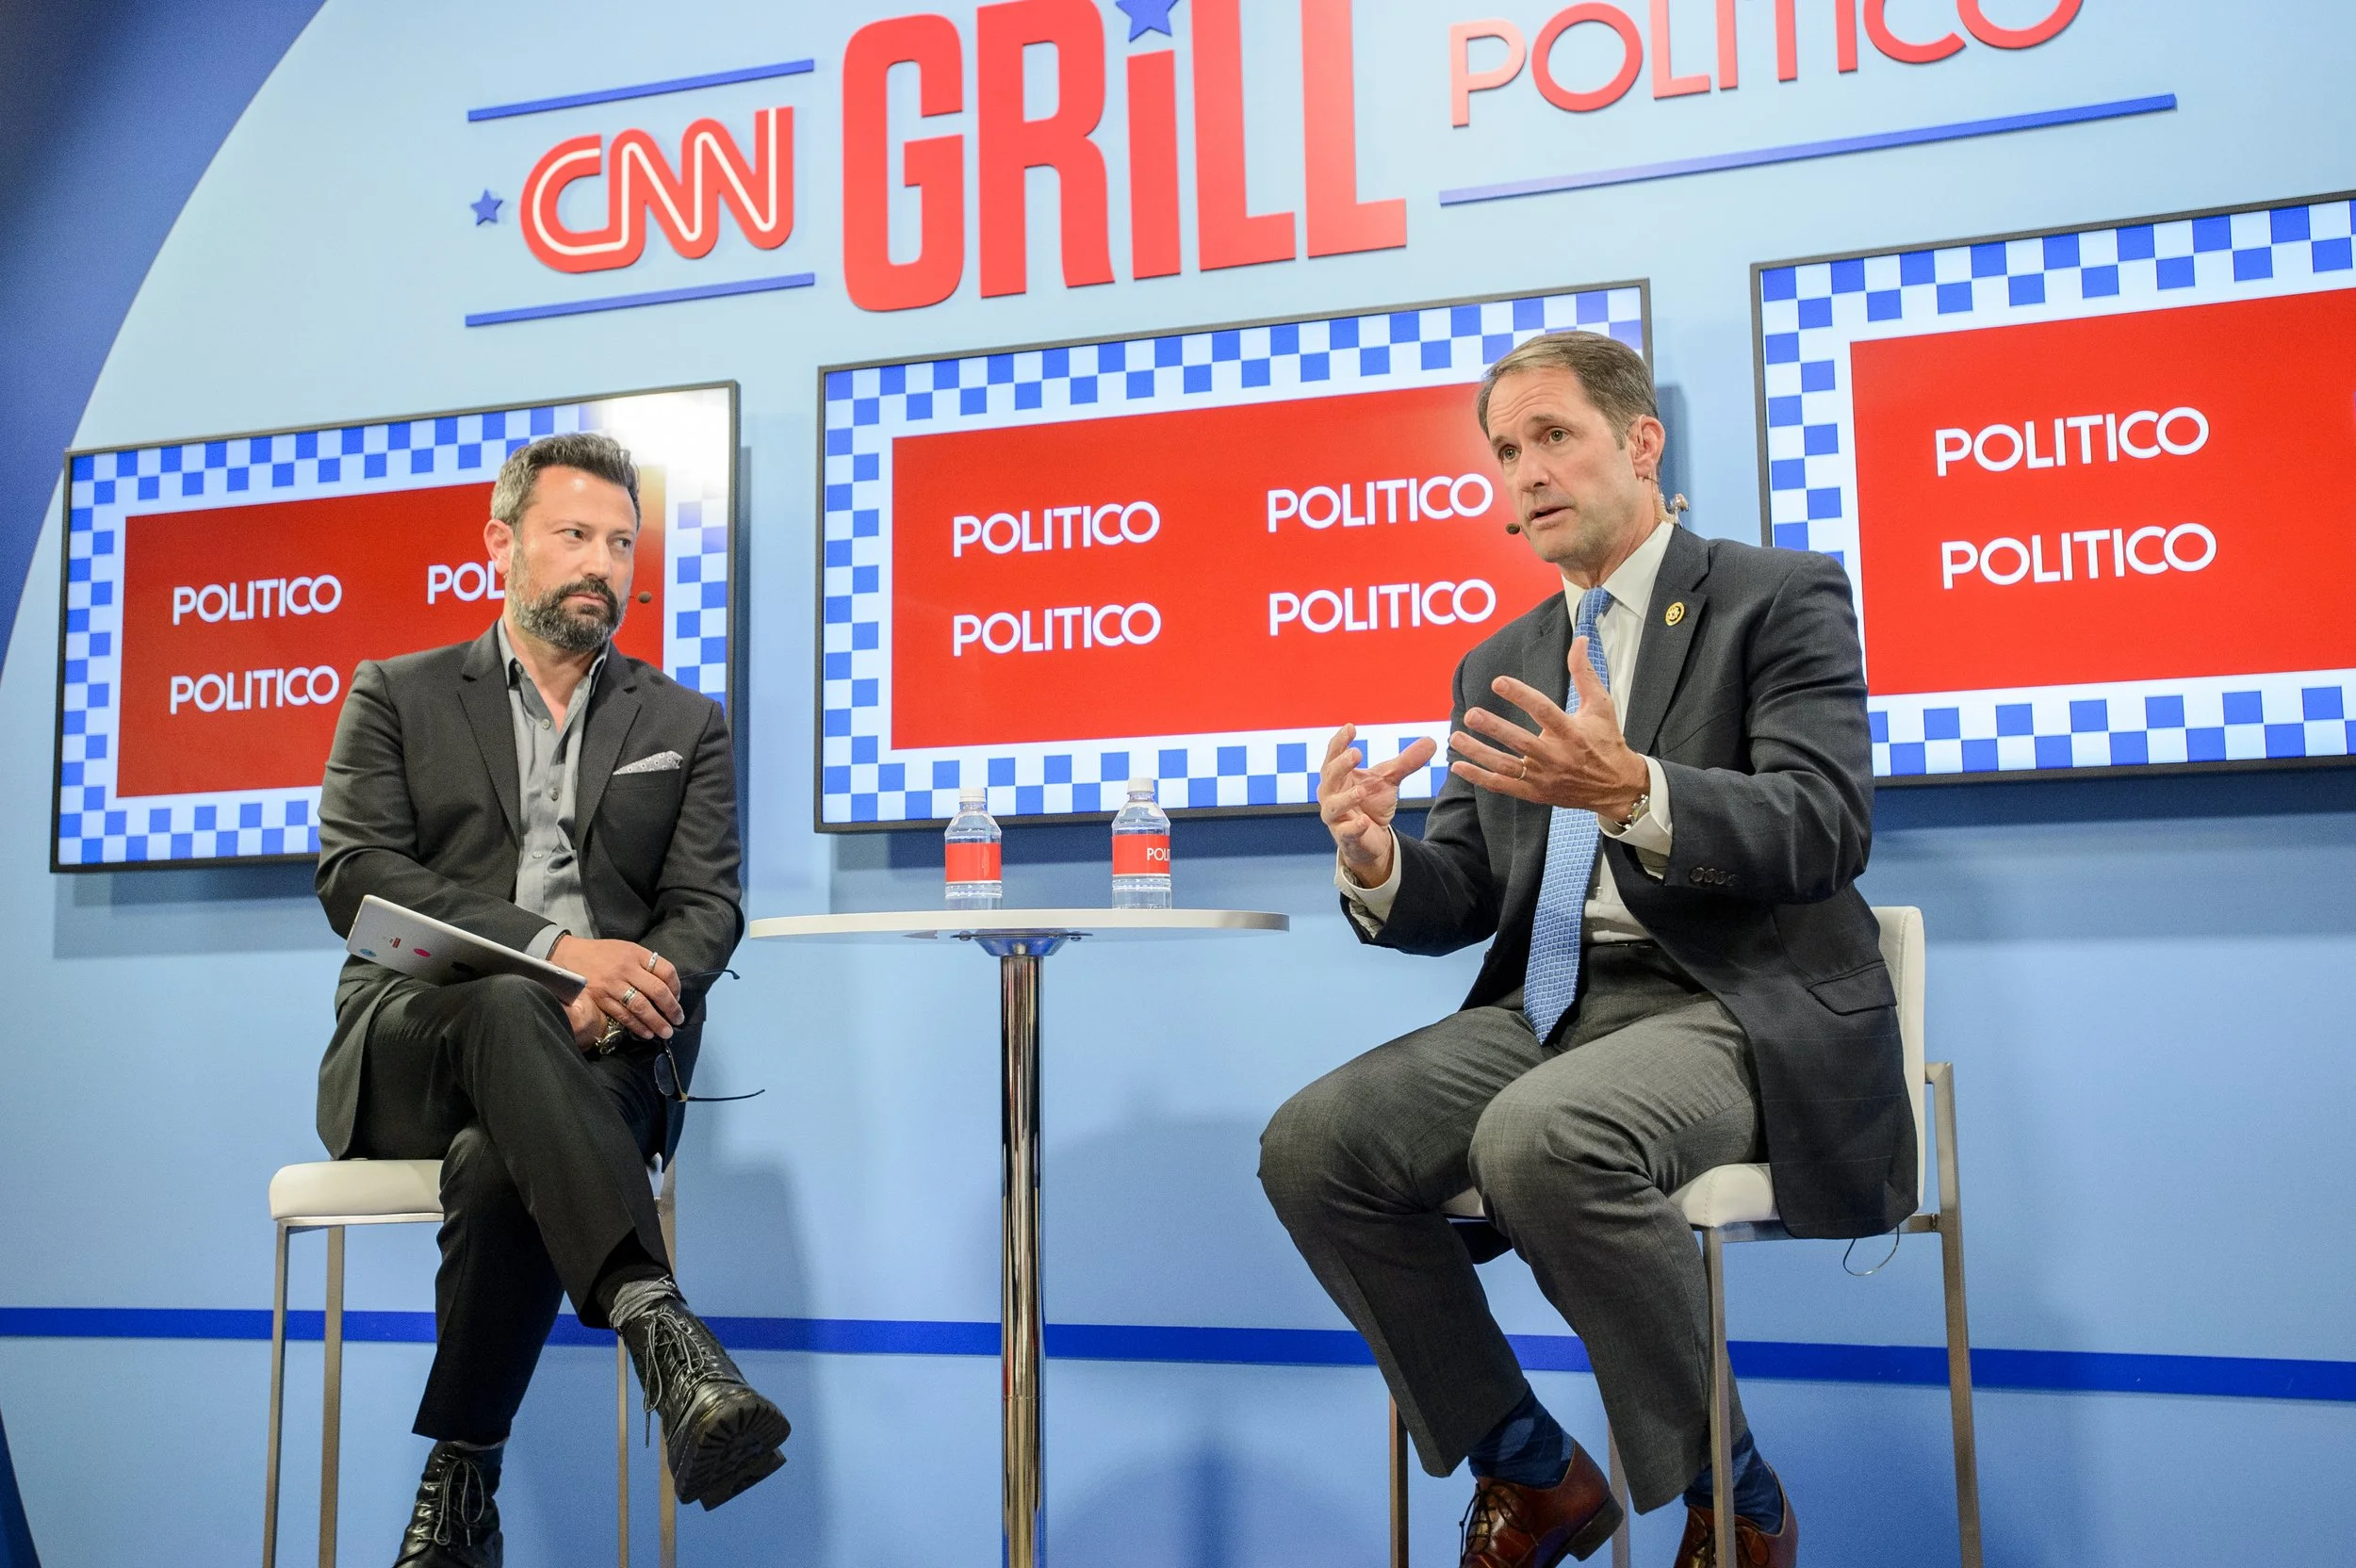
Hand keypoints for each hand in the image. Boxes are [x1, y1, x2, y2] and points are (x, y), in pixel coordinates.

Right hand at [551, 935, 682, 1043]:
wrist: (567, 955)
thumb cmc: (601, 953)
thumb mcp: (625, 949)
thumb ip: (644, 963)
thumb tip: (666, 987)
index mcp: (636, 954)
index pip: (666, 970)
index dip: (676, 987)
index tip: (678, 998)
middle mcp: (626, 969)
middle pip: (657, 990)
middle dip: (671, 1008)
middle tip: (678, 1019)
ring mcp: (613, 985)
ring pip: (641, 1006)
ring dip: (656, 1022)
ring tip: (666, 1032)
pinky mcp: (600, 998)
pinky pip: (623, 1015)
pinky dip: (636, 1026)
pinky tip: (646, 1033)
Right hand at [1319, 724, 1438, 887]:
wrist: (1370, 838)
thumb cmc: (1371, 803)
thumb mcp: (1389, 780)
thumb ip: (1406, 762)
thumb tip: (1431, 741)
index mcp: (1338, 775)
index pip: (1334, 754)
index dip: (1340, 741)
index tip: (1351, 727)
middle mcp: (1331, 793)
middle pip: (1330, 776)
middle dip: (1341, 765)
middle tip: (1357, 753)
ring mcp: (1335, 816)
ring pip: (1333, 806)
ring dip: (1346, 798)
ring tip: (1361, 790)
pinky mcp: (1345, 836)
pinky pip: (1346, 831)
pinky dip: (1354, 827)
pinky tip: (1364, 821)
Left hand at [1448, 638, 1649, 817]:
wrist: (1617, 787)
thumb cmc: (1606, 741)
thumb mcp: (1601, 705)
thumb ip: (1585, 673)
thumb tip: (1580, 640)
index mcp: (1573, 732)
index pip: (1544, 711)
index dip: (1520, 695)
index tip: (1498, 682)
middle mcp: (1557, 757)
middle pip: (1521, 742)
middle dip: (1495, 728)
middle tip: (1471, 714)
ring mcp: (1544, 777)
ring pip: (1506, 766)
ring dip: (1479, 753)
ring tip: (1456, 737)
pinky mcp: (1536, 793)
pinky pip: (1503, 786)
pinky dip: (1480, 778)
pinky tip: (1459, 766)